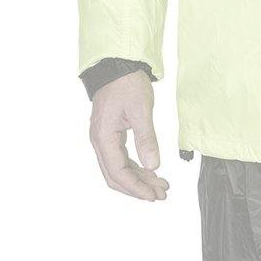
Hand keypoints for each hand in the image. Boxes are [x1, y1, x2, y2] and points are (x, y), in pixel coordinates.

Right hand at [89, 69, 168, 200]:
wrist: (118, 66)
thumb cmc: (128, 84)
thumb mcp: (141, 110)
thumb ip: (146, 138)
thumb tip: (154, 165)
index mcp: (104, 137)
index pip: (118, 172)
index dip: (136, 187)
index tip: (153, 195)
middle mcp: (100, 142)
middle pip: (116, 175)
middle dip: (138, 187)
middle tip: (160, 194)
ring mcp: (104, 139)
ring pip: (119, 168)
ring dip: (138, 179)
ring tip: (160, 185)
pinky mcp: (111, 134)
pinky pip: (121, 158)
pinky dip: (136, 167)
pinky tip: (150, 171)